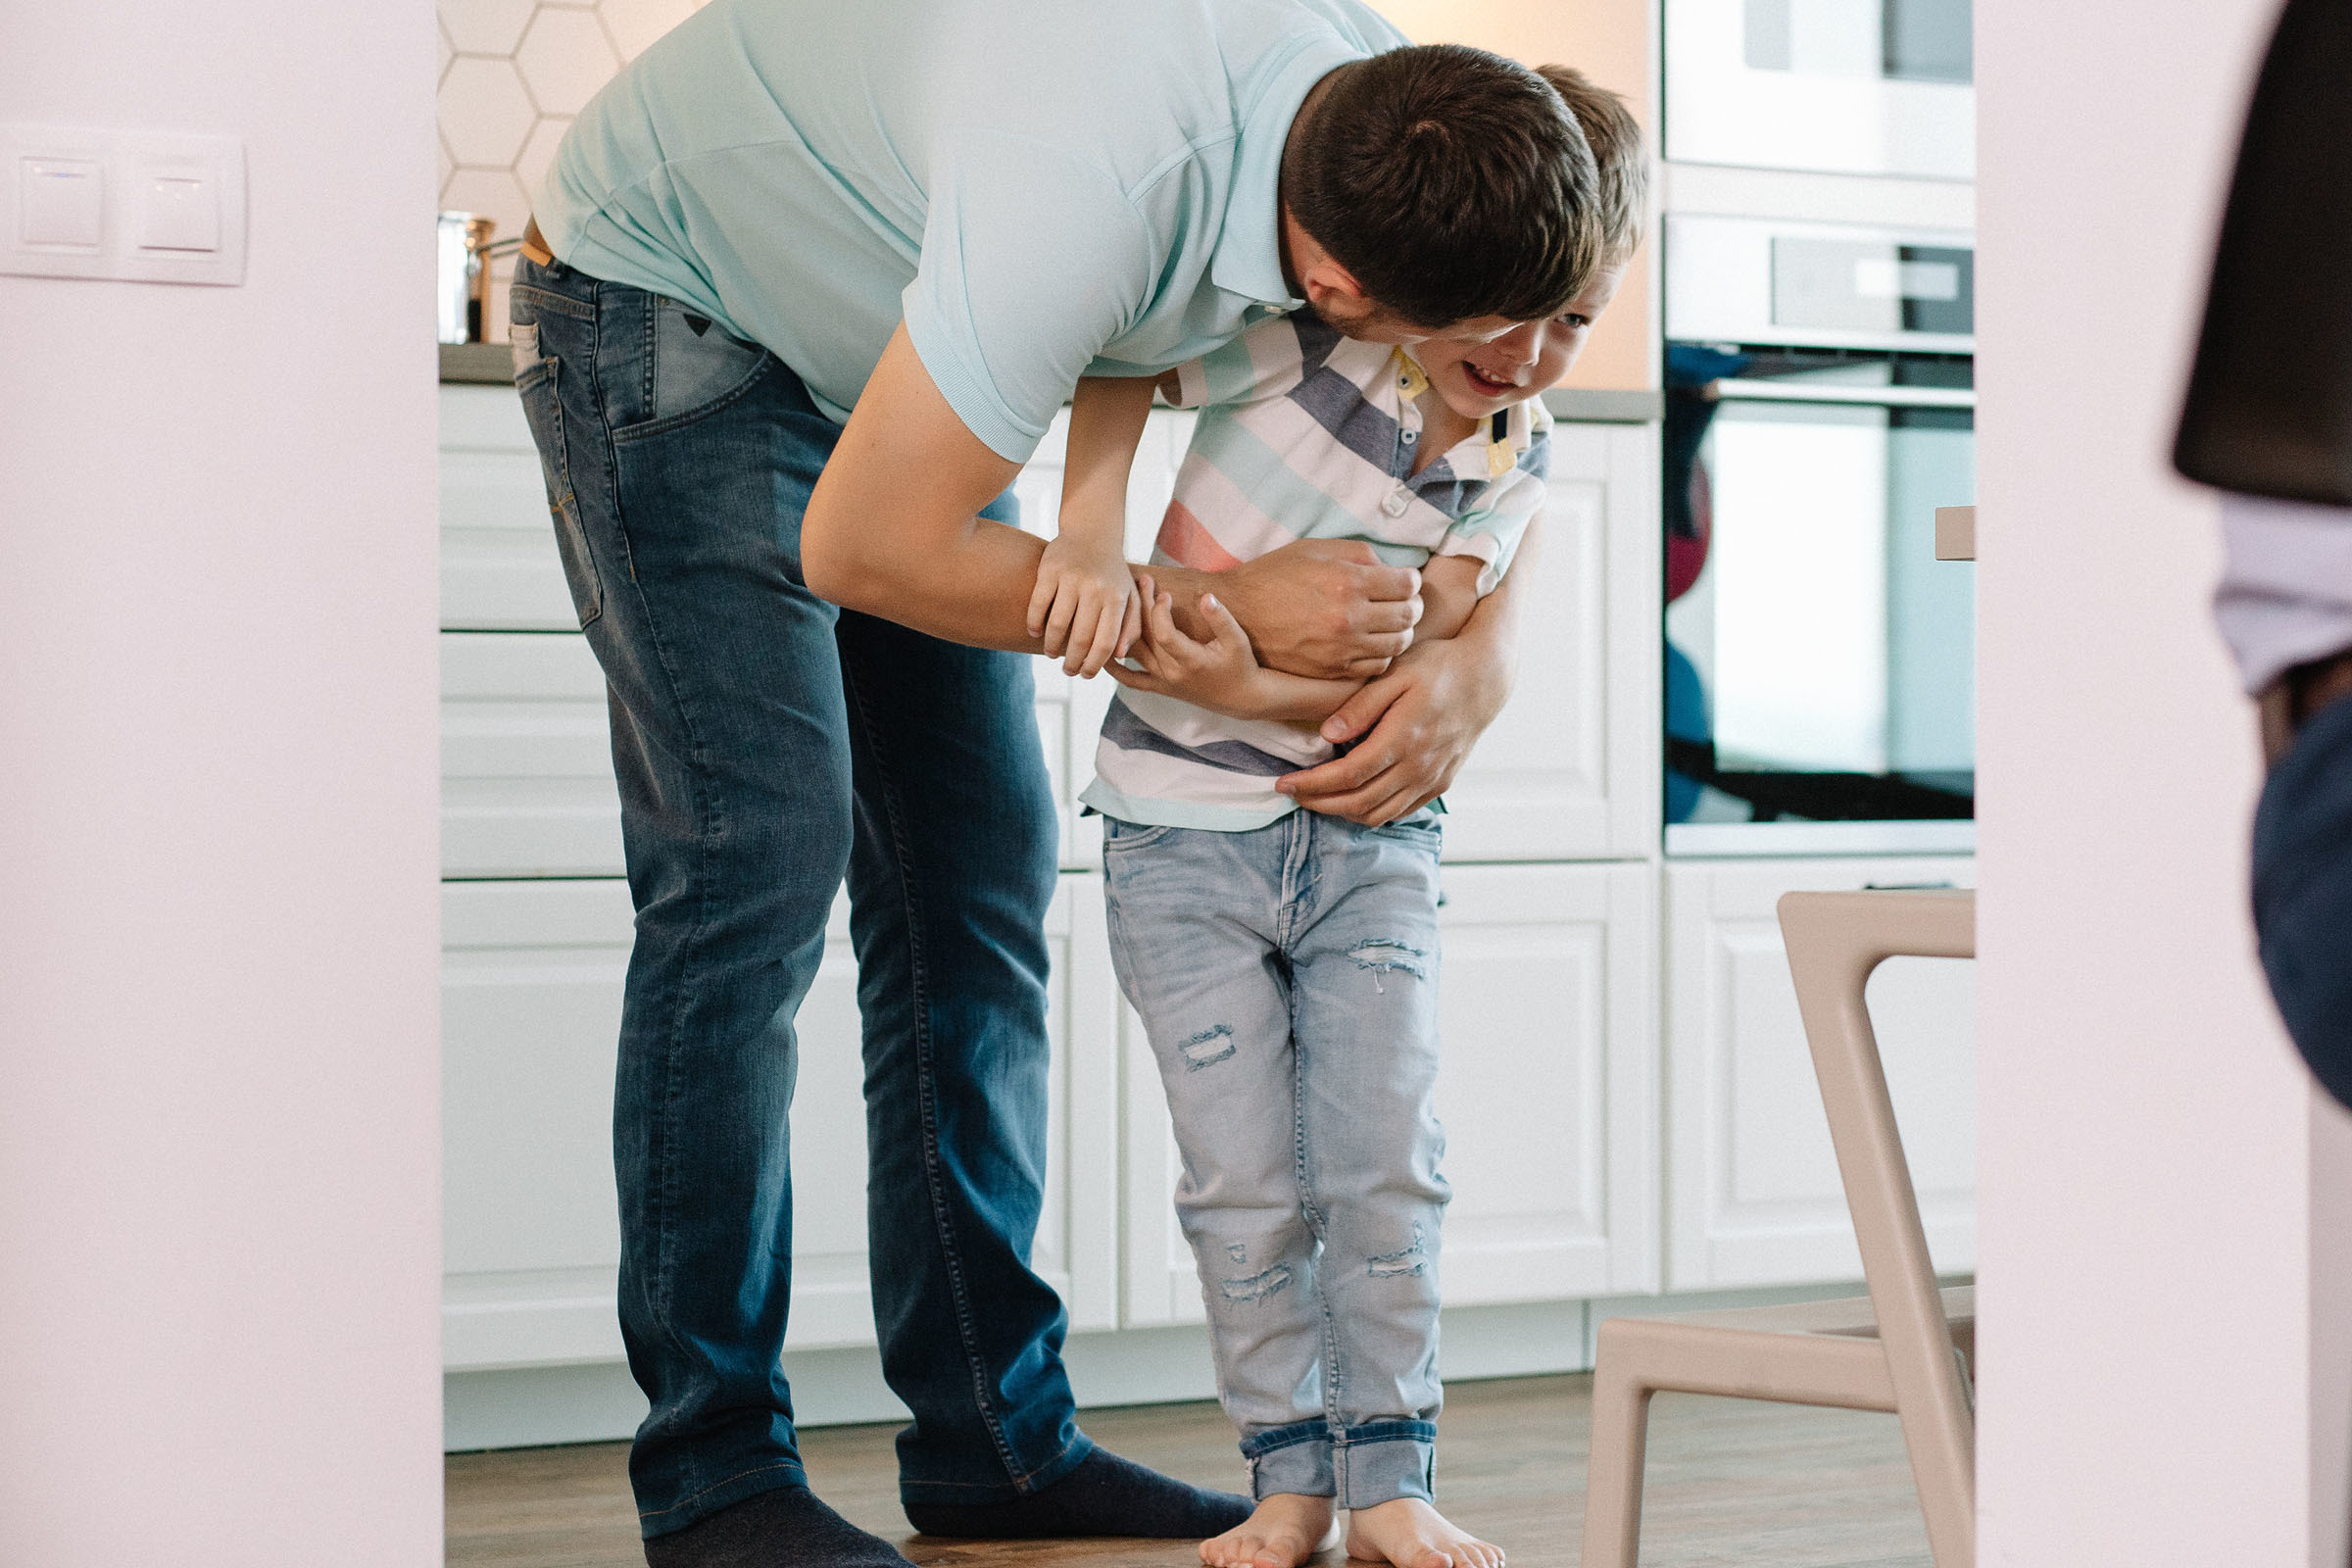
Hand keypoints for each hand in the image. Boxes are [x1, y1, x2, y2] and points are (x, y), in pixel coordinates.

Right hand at [1026, 524, 1142, 675]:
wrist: (1093, 533)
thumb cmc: (1113, 574)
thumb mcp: (1130, 597)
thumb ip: (1131, 627)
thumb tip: (1119, 657)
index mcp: (1116, 598)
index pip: (1105, 643)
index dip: (1093, 665)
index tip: (1085, 675)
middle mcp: (1095, 588)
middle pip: (1080, 638)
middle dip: (1072, 662)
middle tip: (1067, 670)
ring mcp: (1071, 578)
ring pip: (1057, 624)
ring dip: (1051, 646)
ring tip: (1051, 653)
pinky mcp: (1049, 569)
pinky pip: (1038, 604)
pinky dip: (1034, 623)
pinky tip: (1035, 632)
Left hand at [1106, 578, 1263, 712]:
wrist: (1240, 698)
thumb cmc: (1241, 665)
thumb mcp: (1237, 640)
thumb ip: (1221, 619)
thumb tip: (1206, 596)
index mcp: (1191, 661)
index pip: (1164, 634)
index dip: (1159, 611)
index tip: (1164, 591)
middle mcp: (1172, 673)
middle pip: (1146, 637)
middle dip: (1143, 606)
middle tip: (1142, 581)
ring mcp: (1163, 682)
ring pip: (1135, 653)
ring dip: (1126, 626)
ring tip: (1124, 600)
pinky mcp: (1160, 688)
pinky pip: (1131, 680)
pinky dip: (1115, 668)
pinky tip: (1104, 649)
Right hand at [1209, 539, 1422, 679]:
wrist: (1236, 613)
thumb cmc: (1274, 575)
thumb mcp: (1314, 548)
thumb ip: (1358, 554)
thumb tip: (1390, 568)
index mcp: (1347, 581)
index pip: (1407, 584)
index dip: (1410, 580)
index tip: (1403, 581)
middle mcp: (1348, 617)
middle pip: (1407, 616)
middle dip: (1411, 606)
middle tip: (1403, 603)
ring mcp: (1341, 648)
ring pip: (1397, 645)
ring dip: (1401, 632)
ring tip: (1389, 624)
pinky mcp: (1331, 670)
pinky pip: (1375, 667)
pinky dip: (1381, 655)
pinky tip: (1371, 644)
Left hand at [1278, 634, 1512, 824]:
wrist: (1485, 679)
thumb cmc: (1438, 668)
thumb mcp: (1396, 674)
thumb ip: (1361, 707)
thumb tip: (1326, 735)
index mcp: (1404, 739)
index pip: (1348, 776)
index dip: (1312, 785)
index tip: (1284, 783)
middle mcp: (1419, 767)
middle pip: (1359, 802)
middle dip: (1319, 803)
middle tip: (1292, 794)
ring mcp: (1431, 779)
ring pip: (1378, 815)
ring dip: (1342, 812)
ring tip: (1317, 798)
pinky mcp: (1439, 784)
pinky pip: (1399, 812)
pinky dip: (1371, 812)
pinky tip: (1352, 798)